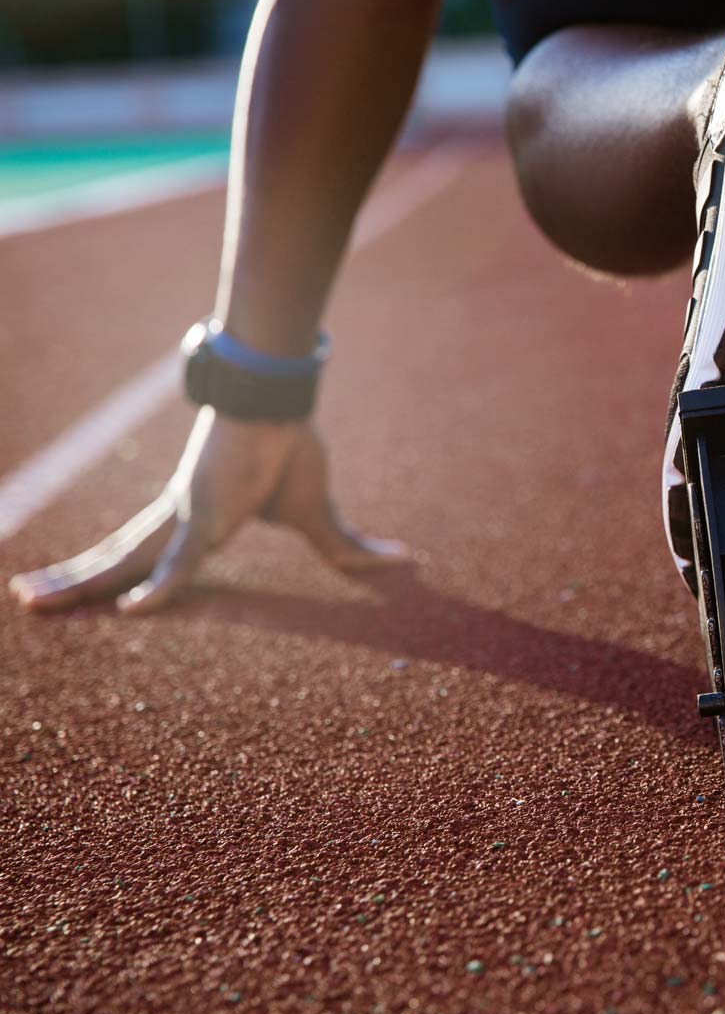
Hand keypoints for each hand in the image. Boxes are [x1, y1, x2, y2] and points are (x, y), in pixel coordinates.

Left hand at [8, 409, 408, 613]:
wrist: (284, 401)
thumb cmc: (292, 446)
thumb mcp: (319, 514)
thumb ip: (344, 546)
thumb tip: (399, 560)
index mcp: (195, 519)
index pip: (142, 554)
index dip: (108, 571)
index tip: (78, 592)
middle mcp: (177, 519)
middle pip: (113, 558)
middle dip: (69, 582)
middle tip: (26, 601)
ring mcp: (186, 518)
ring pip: (122, 562)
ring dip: (76, 584)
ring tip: (27, 602)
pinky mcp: (207, 516)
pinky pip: (182, 563)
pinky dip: (161, 588)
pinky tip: (131, 612)